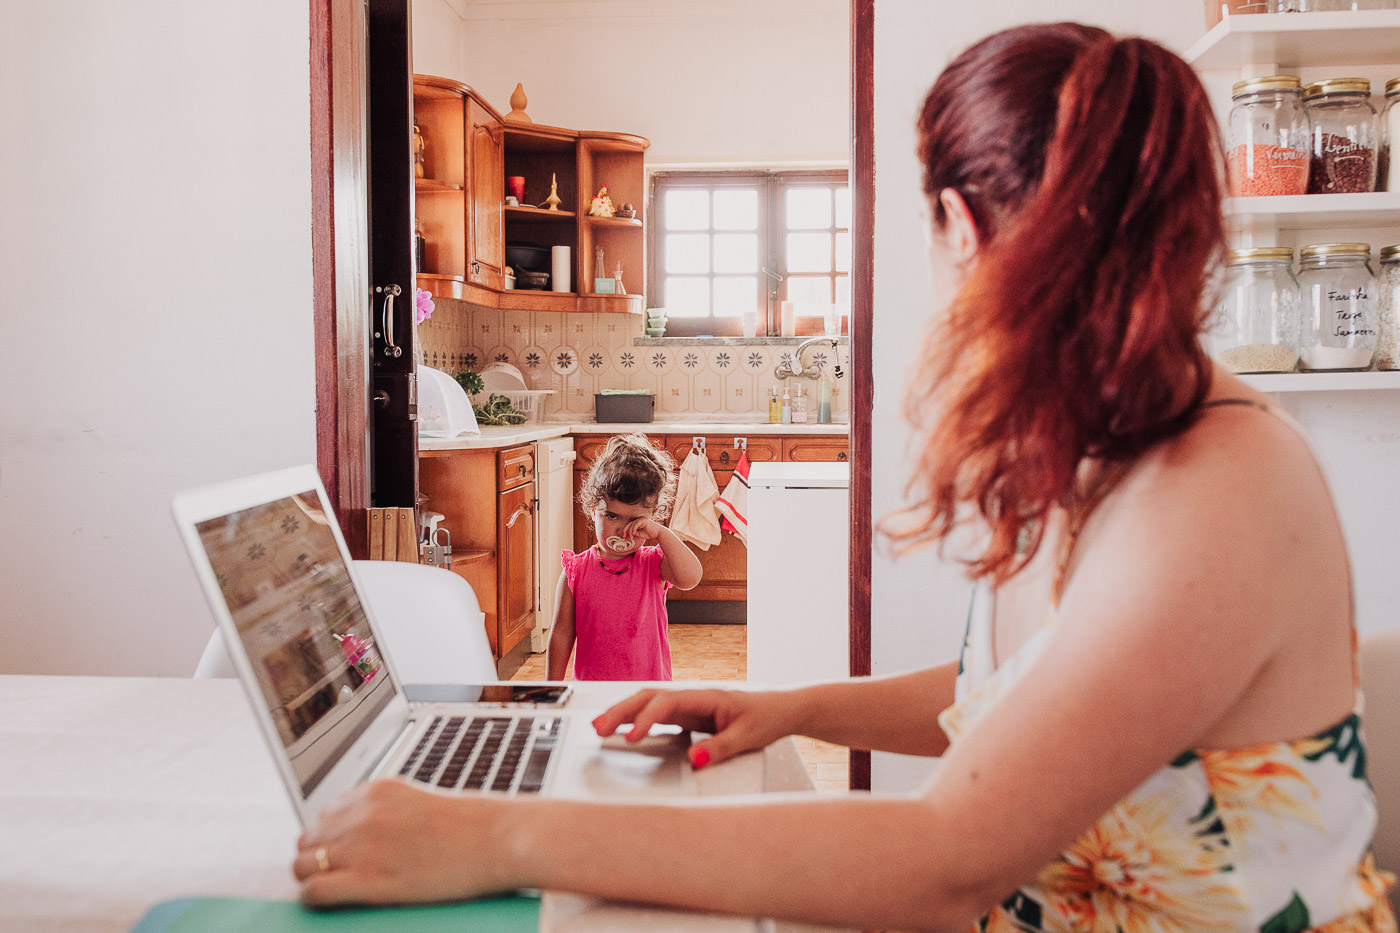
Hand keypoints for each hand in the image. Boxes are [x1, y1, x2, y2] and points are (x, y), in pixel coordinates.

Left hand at [294, 779, 513, 905]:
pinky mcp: (370, 880)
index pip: (325, 815)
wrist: (498, 840)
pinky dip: (314, 897)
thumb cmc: (469, 826)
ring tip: (330, 886)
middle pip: (308, 839)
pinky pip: (316, 890)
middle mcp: (364, 814)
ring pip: (304, 864)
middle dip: (315, 856)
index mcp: (376, 791)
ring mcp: (365, 847)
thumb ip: (384, 811)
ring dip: (310, 876)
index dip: (329, 836)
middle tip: (333, 872)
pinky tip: (327, 899)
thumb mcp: (417, 802)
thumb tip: (359, 831)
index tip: (339, 850)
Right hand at [593, 688, 787, 768]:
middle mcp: (694, 697)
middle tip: (598, 727)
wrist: (781, 709)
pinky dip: (638, 719)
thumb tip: (693, 759)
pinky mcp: (689, 715)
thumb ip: (720, 748)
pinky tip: (624, 729)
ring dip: (624, 713)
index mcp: (706, 697)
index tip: (631, 738)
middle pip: (649, 697)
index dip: (645, 719)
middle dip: (621, 711)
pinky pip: (658, 713)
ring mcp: (690, 705)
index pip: (667, 703)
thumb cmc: (766, 717)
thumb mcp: (748, 737)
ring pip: (649, 703)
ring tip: (600, 727)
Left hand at [621, 516, 662, 545]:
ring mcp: (640, 519)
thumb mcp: (640, 534)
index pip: (629, 526)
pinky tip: (634, 534)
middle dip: (625, 531)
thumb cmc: (650, 533)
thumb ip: (634, 533)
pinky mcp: (642, 520)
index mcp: (638, 522)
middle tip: (624, 537)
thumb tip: (627, 536)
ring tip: (631, 538)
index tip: (624, 537)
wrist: (658, 533)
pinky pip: (635, 525)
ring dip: (630, 532)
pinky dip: (633, 530)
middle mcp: (638, 520)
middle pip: (629, 524)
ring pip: (631, 525)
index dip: (625, 531)